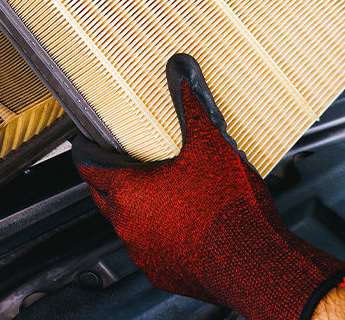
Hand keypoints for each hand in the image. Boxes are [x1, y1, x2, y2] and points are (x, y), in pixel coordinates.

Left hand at [73, 54, 344, 319]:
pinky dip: (159, 234)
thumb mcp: (211, 144)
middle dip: (109, 176)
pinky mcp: (162, 273)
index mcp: (129, 192)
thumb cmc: (231, 210)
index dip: (86, 149)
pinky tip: (183, 221)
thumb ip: (192, 104)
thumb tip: (182, 71)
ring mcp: (143, 253)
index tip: (89, 141)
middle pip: (102, 194)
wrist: (258, 264)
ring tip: (162, 189)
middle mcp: (128, 225)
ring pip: (126, 224)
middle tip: (127, 160)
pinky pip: (150, 249)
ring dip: (137, 207)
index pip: (88, 166)